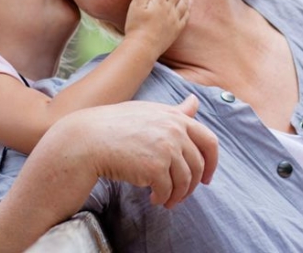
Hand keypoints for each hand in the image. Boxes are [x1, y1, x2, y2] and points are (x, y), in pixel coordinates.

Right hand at [85, 94, 217, 208]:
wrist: (90, 139)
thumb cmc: (117, 125)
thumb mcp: (150, 111)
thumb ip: (175, 111)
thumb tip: (195, 102)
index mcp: (176, 117)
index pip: (209, 141)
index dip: (212, 162)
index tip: (207, 177)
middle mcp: (175, 131)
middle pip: (198, 165)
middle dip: (193, 184)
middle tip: (181, 194)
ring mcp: (167, 148)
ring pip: (185, 181)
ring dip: (177, 195)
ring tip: (166, 200)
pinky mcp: (155, 168)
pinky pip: (168, 190)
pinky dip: (163, 198)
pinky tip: (154, 199)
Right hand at [124, 0, 190, 55]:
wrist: (143, 47)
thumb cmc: (135, 26)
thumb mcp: (135, 6)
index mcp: (159, 1)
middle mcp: (169, 8)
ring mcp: (175, 19)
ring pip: (184, 0)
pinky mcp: (177, 29)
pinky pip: (186, 14)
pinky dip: (189, 5)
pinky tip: (190, 2)